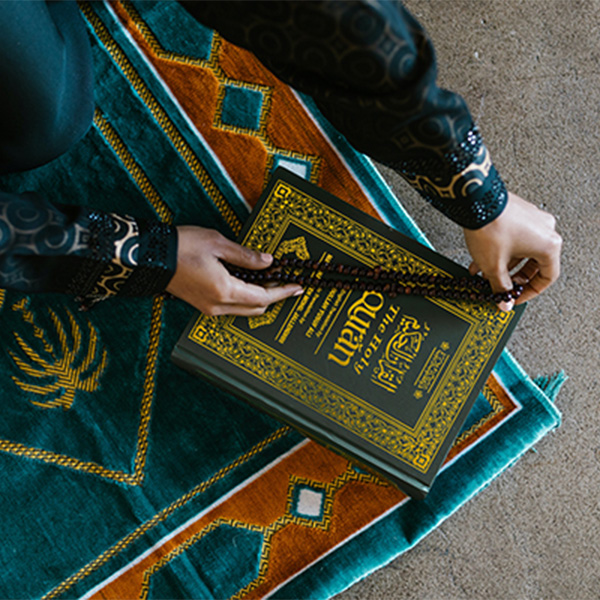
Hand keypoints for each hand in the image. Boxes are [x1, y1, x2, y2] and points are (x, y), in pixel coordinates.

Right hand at [166, 226, 302, 315]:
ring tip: (270, 281)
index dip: (283, 292)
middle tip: (287, 283)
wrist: (148, 256)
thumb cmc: (181, 247)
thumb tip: (267, 262)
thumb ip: (246, 256)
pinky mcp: (202, 305)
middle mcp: (218, 305)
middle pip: (256, 308)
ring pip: (244, 309)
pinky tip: (248, 283)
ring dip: (259, 298)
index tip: (297, 287)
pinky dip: (244, 298)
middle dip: (274, 297)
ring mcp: (209, 308)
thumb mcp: (218, 243)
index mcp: (225, 291)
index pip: (263, 297)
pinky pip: (231, 306)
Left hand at [463, 192, 561, 310]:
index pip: (547, 278)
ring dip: (503, 265)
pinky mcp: (518, 213)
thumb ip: (501, 288)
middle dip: (513, 278)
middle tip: (502, 287)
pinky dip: (501, 251)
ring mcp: (532, 219)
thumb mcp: (494, 266)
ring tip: (486, 273)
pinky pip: (514, 238)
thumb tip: (504, 299)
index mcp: (549, 245)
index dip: (530, 292)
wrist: (476, 201)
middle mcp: (545, 230)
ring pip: (521, 251)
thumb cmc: (490, 228)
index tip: (517, 297)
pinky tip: (482, 258)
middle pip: (534, 264)